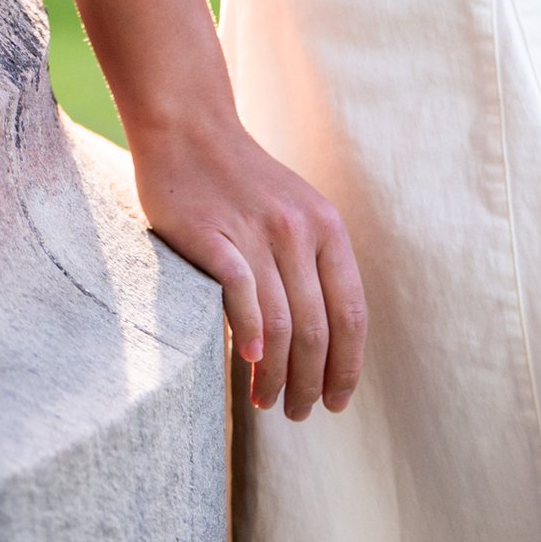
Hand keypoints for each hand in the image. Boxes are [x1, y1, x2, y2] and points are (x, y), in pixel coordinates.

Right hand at [131, 112, 368, 416]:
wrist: (189, 127)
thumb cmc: (241, 181)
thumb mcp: (296, 212)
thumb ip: (313, 263)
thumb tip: (326, 340)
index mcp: (326, 228)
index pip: (351, 314)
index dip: (348, 366)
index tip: (337, 401)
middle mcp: (298, 230)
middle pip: (316, 330)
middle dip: (311, 383)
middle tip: (297, 414)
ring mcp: (255, 232)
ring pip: (281, 324)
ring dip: (278, 376)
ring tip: (267, 403)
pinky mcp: (212, 235)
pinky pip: (240, 291)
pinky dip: (250, 332)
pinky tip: (249, 363)